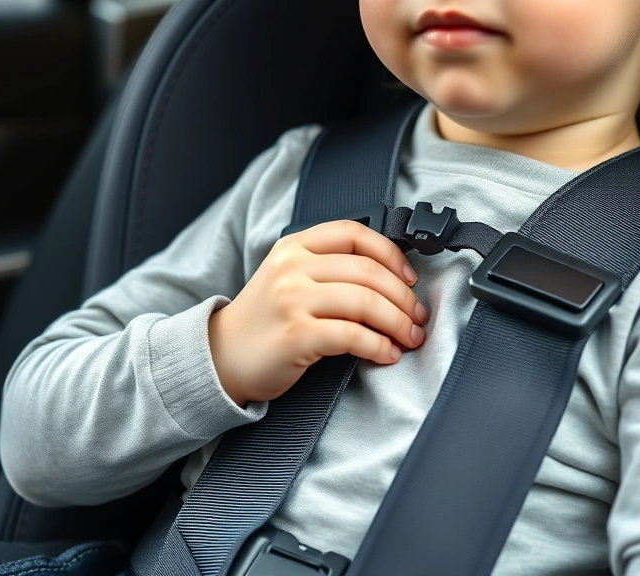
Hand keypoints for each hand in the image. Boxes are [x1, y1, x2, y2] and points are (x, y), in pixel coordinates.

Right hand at [208, 220, 427, 405]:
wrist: (221, 357)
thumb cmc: (264, 321)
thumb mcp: (288, 277)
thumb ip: (327, 268)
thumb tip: (391, 280)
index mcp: (294, 246)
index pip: (355, 234)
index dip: (391, 254)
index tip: (409, 279)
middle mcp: (293, 267)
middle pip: (368, 272)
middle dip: (404, 298)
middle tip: (418, 318)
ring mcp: (293, 300)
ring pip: (366, 303)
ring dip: (399, 323)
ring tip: (410, 338)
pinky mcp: (298, 335)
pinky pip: (354, 336)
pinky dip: (379, 346)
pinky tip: (387, 354)